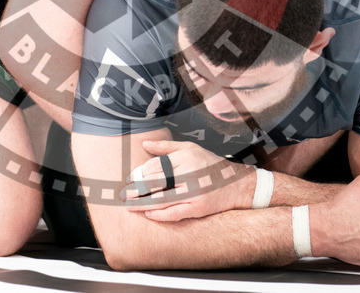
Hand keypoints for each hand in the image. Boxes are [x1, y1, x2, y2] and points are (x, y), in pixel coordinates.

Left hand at [122, 139, 254, 221]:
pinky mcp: (198, 208)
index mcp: (186, 157)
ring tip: (129, 206)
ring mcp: (194, 192)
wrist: (236, 184)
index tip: (130, 178)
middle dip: (136, 189)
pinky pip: (174, 213)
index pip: (156, 166)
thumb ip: (166, 147)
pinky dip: (160, 215)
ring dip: (142, 204)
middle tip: (123, 194)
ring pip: (161, 199)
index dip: (140, 173)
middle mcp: (189, 174)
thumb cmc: (210, 164)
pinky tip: (149, 214)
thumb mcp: (190, 148)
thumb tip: (144, 144)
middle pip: (155, 183)